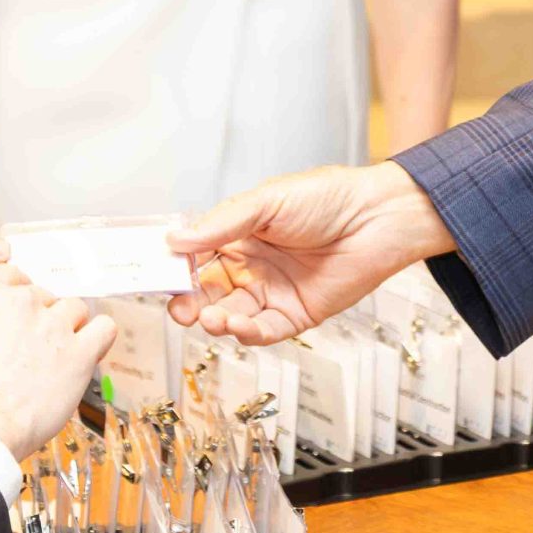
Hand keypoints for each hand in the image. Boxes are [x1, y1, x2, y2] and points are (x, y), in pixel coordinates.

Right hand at [0, 265, 115, 460]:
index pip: (15, 276)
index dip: (18, 298)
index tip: (19, 316)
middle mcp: (24, 302)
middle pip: (46, 295)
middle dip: (41, 318)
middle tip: (32, 349)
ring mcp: (54, 325)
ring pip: (75, 308)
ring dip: (69, 327)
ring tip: (57, 354)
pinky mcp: (79, 352)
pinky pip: (104, 328)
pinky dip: (99, 336)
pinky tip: (88, 349)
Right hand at [164, 161, 454, 345]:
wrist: (378, 219)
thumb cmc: (327, 198)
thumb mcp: (268, 202)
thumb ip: (222, 224)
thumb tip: (175, 240)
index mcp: (238, 234)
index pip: (195, 255)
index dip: (175, 268)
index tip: (154, 276)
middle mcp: (251, 265)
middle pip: (206, 291)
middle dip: (188, 301)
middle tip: (179, 308)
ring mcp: (271, 292)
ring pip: (229, 314)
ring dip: (214, 320)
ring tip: (210, 317)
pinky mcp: (294, 315)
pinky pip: (262, 331)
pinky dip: (245, 333)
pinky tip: (237, 326)